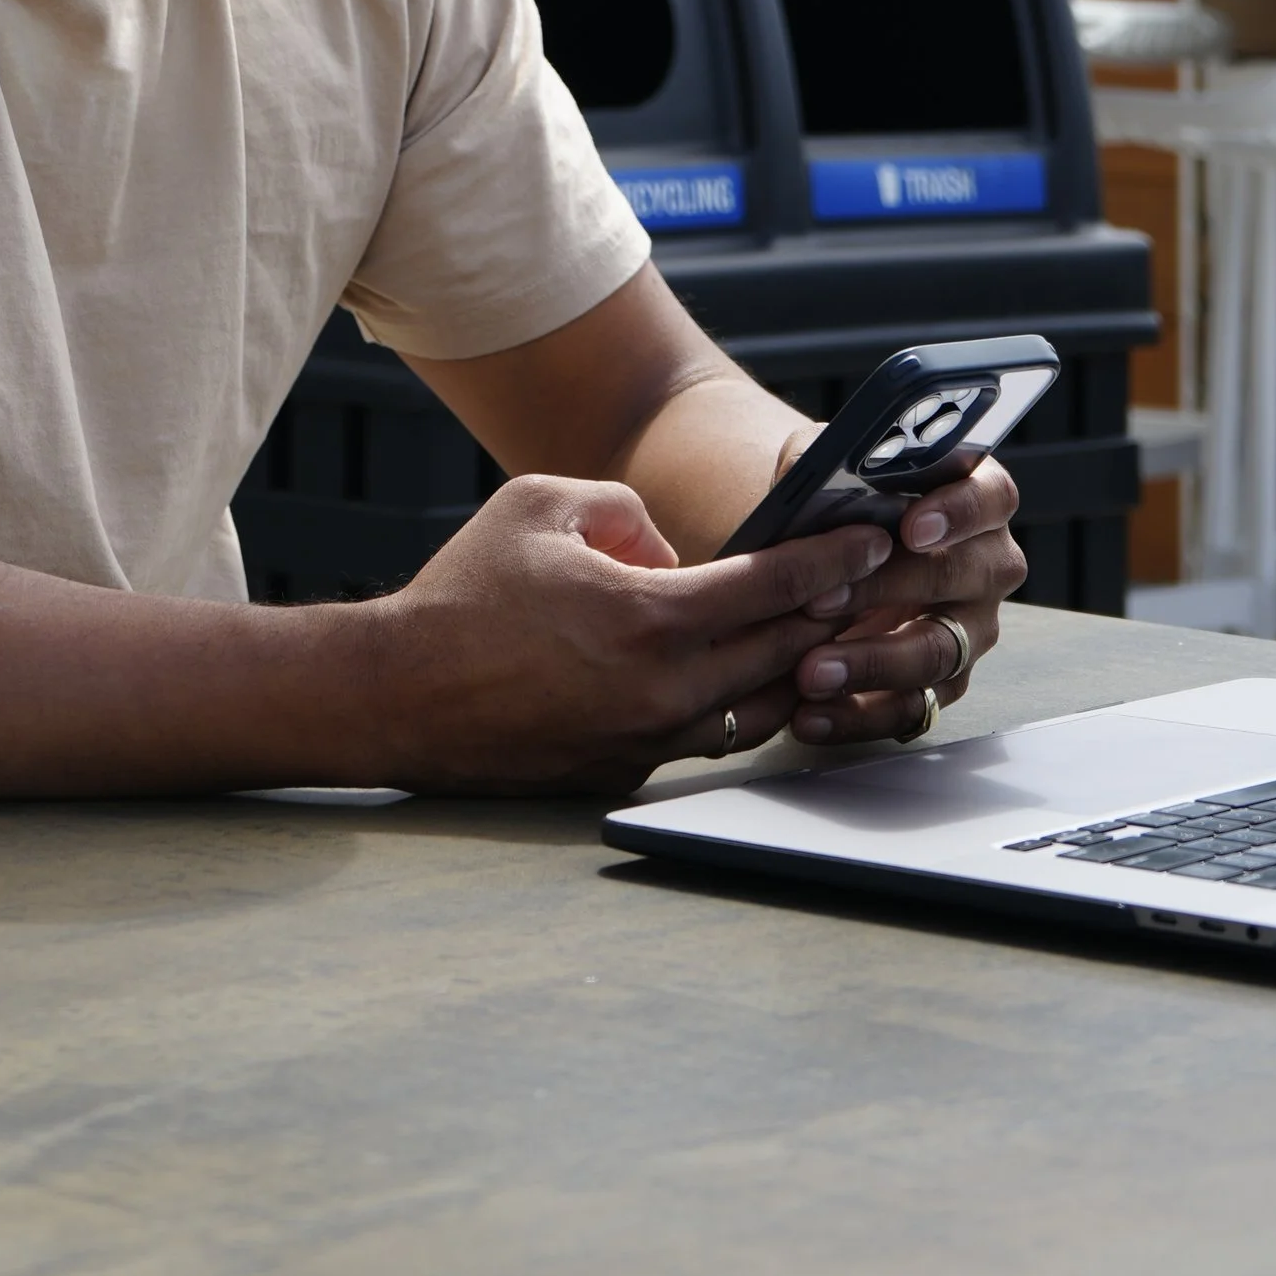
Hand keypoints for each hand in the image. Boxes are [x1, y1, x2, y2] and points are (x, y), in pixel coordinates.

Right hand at [369, 474, 897, 795]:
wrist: (401, 693)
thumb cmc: (465, 592)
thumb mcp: (542, 504)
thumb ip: (626, 508)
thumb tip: (670, 552)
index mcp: (651, 617)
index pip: (774, 586)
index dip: (833, 560)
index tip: (874, 540)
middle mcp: (664, 690)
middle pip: (785, 652)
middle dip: (833, 612)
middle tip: (869, 582)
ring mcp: (649, 740)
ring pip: (761, 708)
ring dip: (797, 670)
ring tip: (822, 633)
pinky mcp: (627, 771)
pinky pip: (709, 736)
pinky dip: (740, 704)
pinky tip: (747, 678)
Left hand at [786, 458, 1026, 746]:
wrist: (827, 554)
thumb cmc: (842, 500)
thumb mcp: (833, 466)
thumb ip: (826, 465)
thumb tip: (807, 474)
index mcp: (978, 499)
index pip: (990, 498)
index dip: (957, 512)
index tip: (910, 528)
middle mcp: (988, 566)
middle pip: (956, 578)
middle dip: (885, 589)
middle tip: (820, 600)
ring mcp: (972, 629)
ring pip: (937, 653)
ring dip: (870, 664)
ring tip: (810, 671)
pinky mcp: (945, 683)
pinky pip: (912, 708)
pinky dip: (856, 715)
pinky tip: (811, 714)